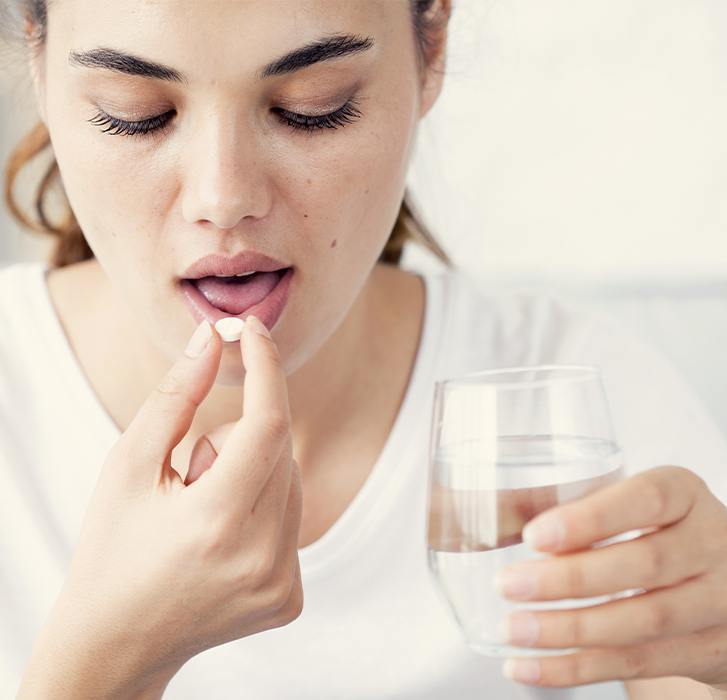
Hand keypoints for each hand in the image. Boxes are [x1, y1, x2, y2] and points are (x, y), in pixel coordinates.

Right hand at [18, 316, 302, 698]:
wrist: (116, 643)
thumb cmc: (112, 549)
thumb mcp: (127, 467)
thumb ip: (174, 397)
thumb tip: (212, 337)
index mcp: (217, 523)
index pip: (269, 423)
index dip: (266, 368)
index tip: (253, 332)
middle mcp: (261, 557)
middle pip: (281, 450)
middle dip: (241, 437)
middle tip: (192, 472)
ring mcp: (281, 583)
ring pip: (292, 481)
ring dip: (254, 473)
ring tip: (202, 511)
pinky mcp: (290, 597)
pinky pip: (293, 521)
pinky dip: (264, 509)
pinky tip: (220, 539)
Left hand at [495, 466, 726, 691]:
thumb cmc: (669, 534)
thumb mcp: (643, 506)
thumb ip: (588, 508)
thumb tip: (506, 521)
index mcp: (686, 492)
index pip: (645, 499)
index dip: (589, 519)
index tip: (534, 536)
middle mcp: (713, 542)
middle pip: (640, 565)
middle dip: (565, 580)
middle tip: (507, 585)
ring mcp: (721, 600)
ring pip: (640, 622)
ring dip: (566, 630)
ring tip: (513, 629)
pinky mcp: (710, 650)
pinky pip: (637, 663)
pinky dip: (576, 668)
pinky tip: (529, 666)